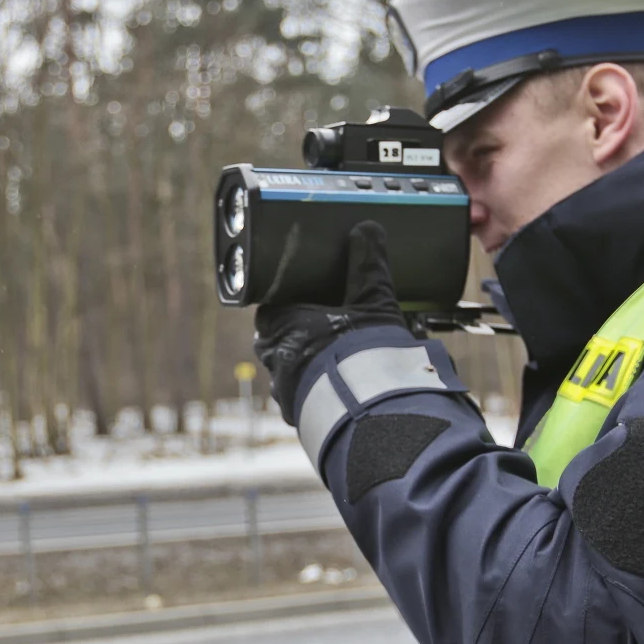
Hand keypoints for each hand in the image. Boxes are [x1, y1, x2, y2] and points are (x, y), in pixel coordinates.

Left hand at [253, 221, 404, 424]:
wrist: (369, 408)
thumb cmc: (362, 350)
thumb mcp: (372, 300)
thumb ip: (368, 264)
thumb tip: (367, 228)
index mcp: (280, 323)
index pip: (271, 307)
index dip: (290, 302)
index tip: (309, 299)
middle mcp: (273, 357)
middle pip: (278, 338)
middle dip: (299, 333)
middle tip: (328, 328)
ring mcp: (284, 389)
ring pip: (289, 369)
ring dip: (308, 364)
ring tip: (339, 360)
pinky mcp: (300, 414)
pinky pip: (303, 396)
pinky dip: (318, 389)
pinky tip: (341, 386)